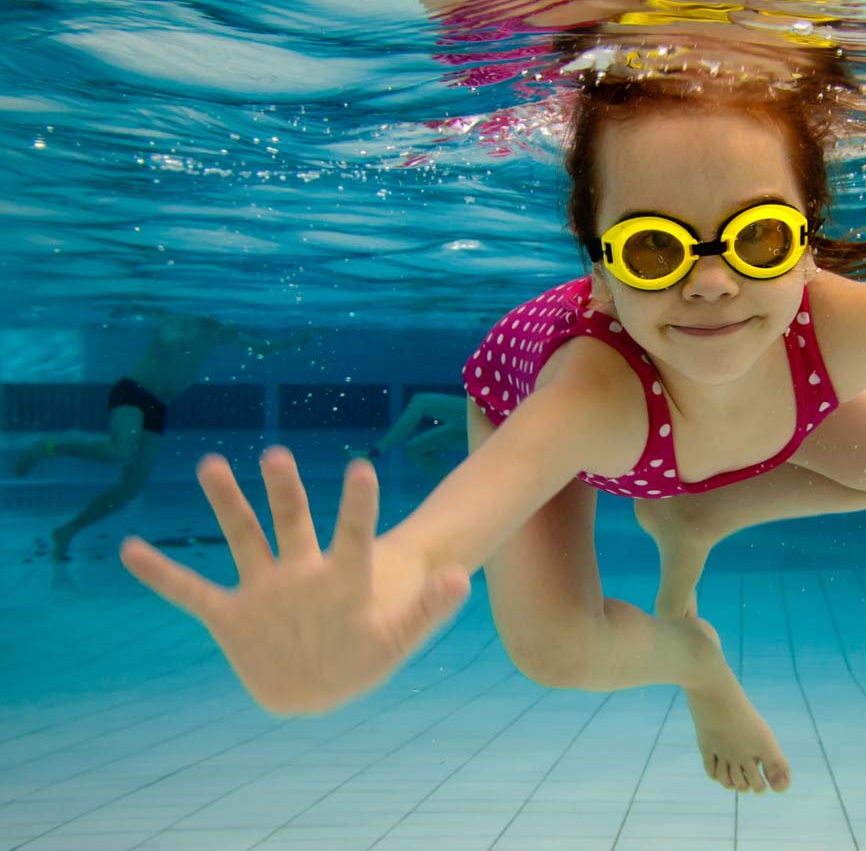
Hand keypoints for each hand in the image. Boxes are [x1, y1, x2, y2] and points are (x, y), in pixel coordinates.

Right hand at [120, 447, 469, 714]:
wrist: (321, 685)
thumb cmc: (363, 658)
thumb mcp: (400, 638)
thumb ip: (427, 612)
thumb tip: (459, 578)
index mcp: (341, 579)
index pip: (351, 536)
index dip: (357, 507)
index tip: (360, 469)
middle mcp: (299, 573)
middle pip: (290, 523)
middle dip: (283, 491)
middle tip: (276, 454)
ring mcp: (262, 591)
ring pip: (243, 539)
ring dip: (227, 505)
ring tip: (212, 463)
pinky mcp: (231, 617)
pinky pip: (191, 593)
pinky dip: (162, 575)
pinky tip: (131, 549)